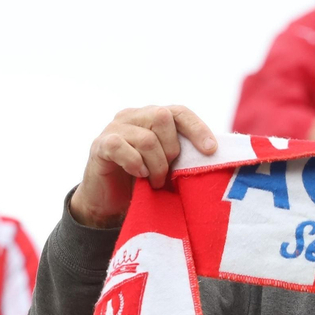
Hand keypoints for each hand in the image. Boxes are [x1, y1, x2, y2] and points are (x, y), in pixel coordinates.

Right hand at [70, 106, 218, 228]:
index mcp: (152, 116)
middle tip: (168, 173)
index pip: (179, 112)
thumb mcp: (168, 164)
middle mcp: (133, 115)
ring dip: (156, 165)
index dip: (197, 128)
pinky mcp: (100, 145)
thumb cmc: (143, 180)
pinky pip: (121, 147)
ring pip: (146, 138)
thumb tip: (214, 152)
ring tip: (155, 181)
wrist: (108, 202)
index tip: (211, 150)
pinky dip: (135, 164)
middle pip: (163, 117)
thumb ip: (184, 153)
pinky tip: (139, 175)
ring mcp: (114, 128)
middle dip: (172, 150)